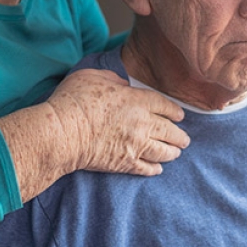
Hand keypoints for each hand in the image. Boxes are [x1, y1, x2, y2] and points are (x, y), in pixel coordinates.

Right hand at [46, 68, 189, 175]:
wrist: (62, 132)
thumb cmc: (74, 100)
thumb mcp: (94, 76)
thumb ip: (114, 80)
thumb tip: (123, 87)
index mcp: (137, 100)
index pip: (165, 106)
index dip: (175, 112)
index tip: (180, 116)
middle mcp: (142, 123)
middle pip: (170, 131)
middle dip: (180, 136)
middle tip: (185, 139)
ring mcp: (135, 145)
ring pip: (163, 151)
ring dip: (172, 152)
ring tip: (176, 153)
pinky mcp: (125, 163)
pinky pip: (147, 168)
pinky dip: (155, 169)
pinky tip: (158, 169)